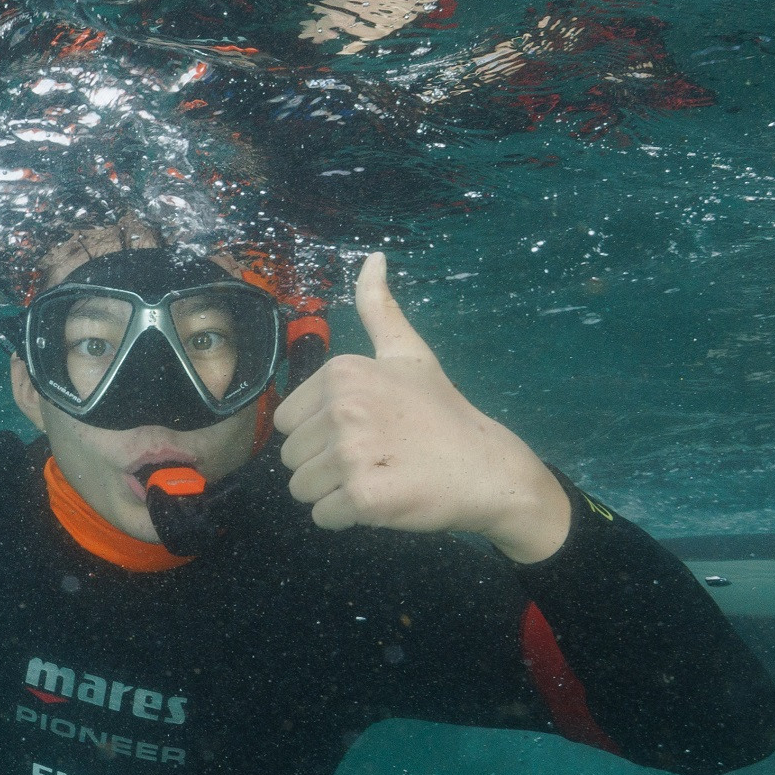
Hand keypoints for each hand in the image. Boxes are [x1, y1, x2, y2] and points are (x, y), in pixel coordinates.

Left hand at [273, 252, 572, 562]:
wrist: (488, 468)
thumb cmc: (442, 413)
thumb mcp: (409, 354)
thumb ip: (380, 309)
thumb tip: (372, 257)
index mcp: (342, 372)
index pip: (285, 422)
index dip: (318, 434)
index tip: (363, 431)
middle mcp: (343, 407)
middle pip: (290, 458)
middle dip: (323, 466)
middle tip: (373, 458)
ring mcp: (353, 453)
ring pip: (302, 490)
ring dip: (333, 494)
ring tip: (377, 477)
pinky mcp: (364, 497)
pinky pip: (323, 517)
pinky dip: (347, 518)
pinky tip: (382, 501)